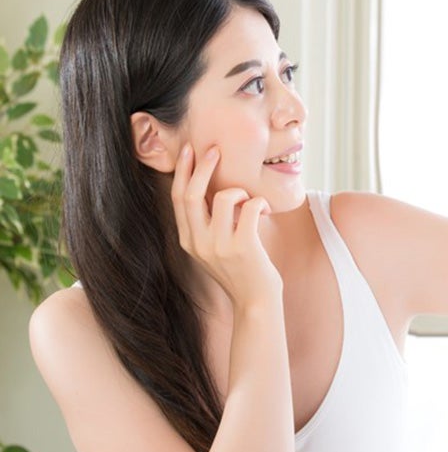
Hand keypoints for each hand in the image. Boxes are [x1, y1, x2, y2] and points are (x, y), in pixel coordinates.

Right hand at [171, 144, 281, 305]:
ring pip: (225, 197)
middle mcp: (198, 242)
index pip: (178, 198)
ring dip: (241, 190)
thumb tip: (214, 188)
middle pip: (192, 194)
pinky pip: (250, 208)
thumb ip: (209, 223)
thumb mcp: (214, 247)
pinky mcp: (242, 247)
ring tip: (251, 202)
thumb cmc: (240, 270)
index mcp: (188, 240)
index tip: (189, 150)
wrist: (255, 302)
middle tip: (215, 149)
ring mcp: (219, 246)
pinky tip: (265, 211)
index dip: (183, 171)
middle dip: (202, 166)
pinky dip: (259, 202)